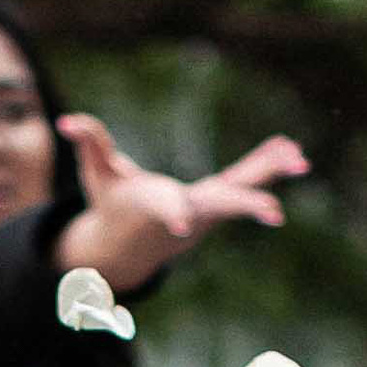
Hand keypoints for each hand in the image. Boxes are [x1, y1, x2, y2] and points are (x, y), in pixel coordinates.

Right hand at [56, 116, 307, 292]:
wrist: (133, 243)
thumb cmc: (112, 205)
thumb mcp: (97, 173)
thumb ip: (89, 143)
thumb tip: (66, 123)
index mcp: (157, 208)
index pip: (166, 211)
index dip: (171, 216)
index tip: (180, 228)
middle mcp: (188, 212)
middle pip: (218, 209)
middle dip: (245, 207)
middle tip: (274, 213)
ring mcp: (208, 209)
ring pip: (242, 191)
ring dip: (270, 175)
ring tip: (300, 160)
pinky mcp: (219, 200)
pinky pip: (246, 179)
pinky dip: (267, 164)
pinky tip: (293, 151)